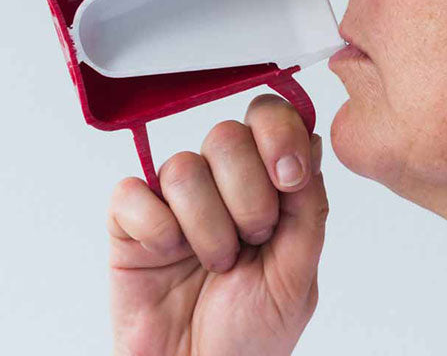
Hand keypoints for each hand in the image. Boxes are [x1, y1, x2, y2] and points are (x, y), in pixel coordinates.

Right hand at [107, 94, 328, 355]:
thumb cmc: (251, 333)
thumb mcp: (298, 272)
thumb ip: (309, 206)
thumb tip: (313, 140)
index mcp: (266, 182)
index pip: (270, 117)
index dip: (279, 134)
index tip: (288, 177)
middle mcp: (221, 181)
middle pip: (227, 135)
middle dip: (248, 194)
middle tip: (253, 238)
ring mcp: (174, 198)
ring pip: (184, 167)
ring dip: (207, 226)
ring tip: (216, 261)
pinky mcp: (129, 221)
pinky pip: (132, 193)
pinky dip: (155, 228)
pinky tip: (168, 255)